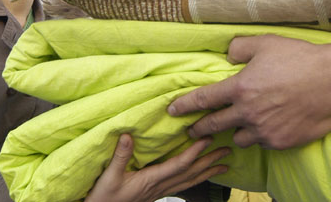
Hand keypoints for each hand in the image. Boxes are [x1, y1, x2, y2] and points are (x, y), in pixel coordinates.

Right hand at [84, 134, 228, 201]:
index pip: (179, 164)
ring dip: (208, 171)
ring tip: (224, 164)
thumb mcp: (108, 176)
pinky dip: (196, 178)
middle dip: (210, 161)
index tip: (207, 139)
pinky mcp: (157, 193)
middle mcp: (159, 186)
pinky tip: (202, 175)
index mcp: (151, 180)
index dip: (195, 152)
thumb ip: (120, 156)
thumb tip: (128, 135)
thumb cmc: (103, 197)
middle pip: (190, 173)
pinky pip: (183, 185)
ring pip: (190, 181)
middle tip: (227, 150)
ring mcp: (160, 191)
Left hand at [168, 35, 330, 149]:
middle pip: (214, 125)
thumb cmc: (299, 58)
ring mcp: (264, 130)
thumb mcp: (265, 43)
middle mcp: (248, 113)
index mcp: (240, 88)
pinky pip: (263, 143)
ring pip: (239, 138)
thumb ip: (240, 48)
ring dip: (236, 132)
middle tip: (192, 131)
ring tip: (238, 127)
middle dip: (198, 129)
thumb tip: (228, 55)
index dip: (184, 106)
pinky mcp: (281, 142)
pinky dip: (261, 136)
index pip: (203, 100)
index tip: (172, 112)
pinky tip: (267, 127)